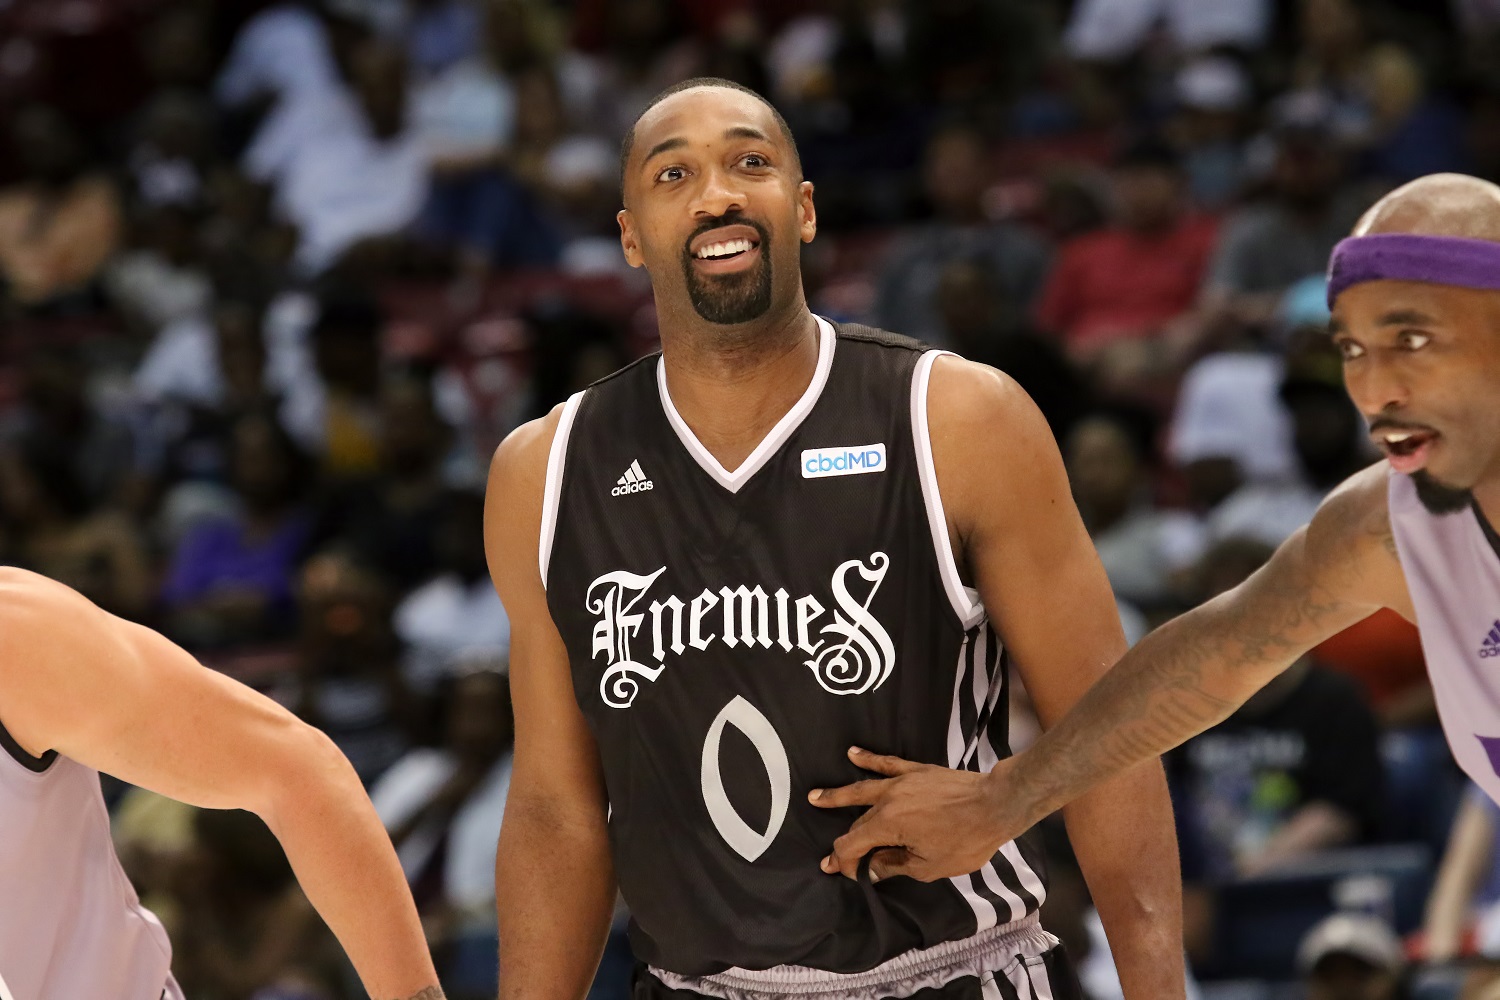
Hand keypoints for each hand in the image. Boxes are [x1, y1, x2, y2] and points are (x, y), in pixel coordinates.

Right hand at [809, 748, 1033, 881]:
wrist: (995, 805)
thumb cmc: (966, 840)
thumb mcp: (930, 866)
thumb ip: (895, 865)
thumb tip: (871, 868)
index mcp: (888, 825)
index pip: (854, 844)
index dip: (844, 861)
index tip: (841, 872)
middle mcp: (888, 800)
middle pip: (859, 822)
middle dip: (845, 841)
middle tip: (831, 855)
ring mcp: (901, 782)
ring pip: (861, 788)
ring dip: (837, 795)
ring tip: (815, 796)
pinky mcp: (916, 771)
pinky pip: (886, 763)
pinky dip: (868, 758)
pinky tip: (852, 753)